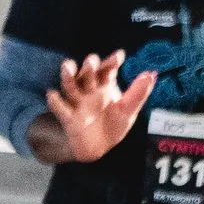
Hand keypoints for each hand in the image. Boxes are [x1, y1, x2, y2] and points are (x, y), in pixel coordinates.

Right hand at [34, 51, 154, 164]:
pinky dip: (55, 101)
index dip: (111, 62)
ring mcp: (78, 103)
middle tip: (92, 61)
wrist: (98, 148)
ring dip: (68, 76)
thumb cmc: (112, 124)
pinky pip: (60, 108)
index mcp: (105, 86)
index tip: (119, 56)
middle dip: (88, 67)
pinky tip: (52, 94)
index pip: (107, 70)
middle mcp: (89, 90)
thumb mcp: (128, 110)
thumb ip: (138, 93)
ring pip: (70, 86)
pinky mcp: (68, 117)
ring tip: (67, 67)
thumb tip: (151, 74)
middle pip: (87, 75)